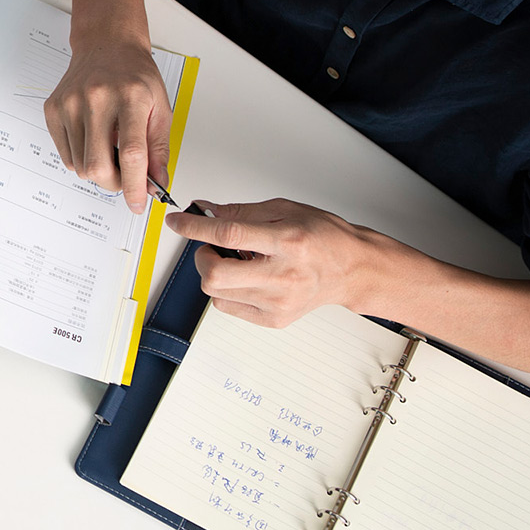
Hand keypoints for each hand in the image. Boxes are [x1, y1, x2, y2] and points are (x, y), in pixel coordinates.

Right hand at [44, 36, 172, 213]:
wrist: (107, 45)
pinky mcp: (53, 109)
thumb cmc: (135, 76)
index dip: (134, 186)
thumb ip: (158, 150)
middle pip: (98, 166)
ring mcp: (70, 103)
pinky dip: (81, 159)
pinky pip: (65, 155)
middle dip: (114, 184)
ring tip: (109, 149)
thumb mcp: (160, 108)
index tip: (138, 204)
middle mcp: (97, 98)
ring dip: (97, 170)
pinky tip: (93, 140)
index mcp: (130, 97)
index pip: (131, 154)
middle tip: (124, 177)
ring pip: (80, 166)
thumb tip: (155, 185)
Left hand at [168, 198, 396, 327]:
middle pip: (216, 275)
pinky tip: (246, 278)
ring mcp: (278, 303)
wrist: (351, 270)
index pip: (229, 235)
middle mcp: (283, 276)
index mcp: (287, 242)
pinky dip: (226, 290)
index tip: (177, 222)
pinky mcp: (274, 319)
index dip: (195, 227)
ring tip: (237, 261)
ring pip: (216, 293)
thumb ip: (242, 211)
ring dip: (214, 273)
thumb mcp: (285, 210)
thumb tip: (206, 211)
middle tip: (212, 247)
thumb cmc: (324, 238)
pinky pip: (228, 307)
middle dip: (201, 257)